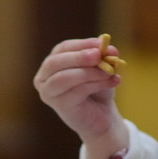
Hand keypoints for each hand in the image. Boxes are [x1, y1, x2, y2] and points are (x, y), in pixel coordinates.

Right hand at [34, 38, 128, 158]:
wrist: (102, 115)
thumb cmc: (98, 88)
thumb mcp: (101, 68)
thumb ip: (102, 56)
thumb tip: (108, 46)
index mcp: (53, 62)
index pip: (62, 48)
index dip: (82, 44)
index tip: (102, 43)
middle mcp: (44, 77)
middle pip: (55, 62)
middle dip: (78, 57)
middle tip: (98, 54)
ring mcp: (48, 93)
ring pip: (64, 78)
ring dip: (88, 72)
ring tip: (110, 71)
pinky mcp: (59, 106)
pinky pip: (76, 91)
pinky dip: (96, 84)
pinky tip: (113, 81)